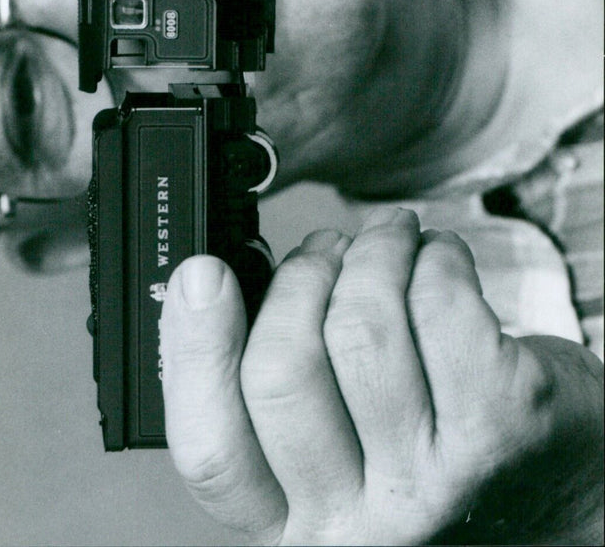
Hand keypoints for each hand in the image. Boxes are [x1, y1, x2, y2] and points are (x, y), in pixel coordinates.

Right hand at [161, 208, 603, 544]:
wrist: (563, 500)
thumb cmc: (441, 460)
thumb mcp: (340, 452)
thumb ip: (280, 393)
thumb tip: (219, 282)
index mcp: (295, 522)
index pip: (213, 449)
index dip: (194, 350)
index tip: (203, 273)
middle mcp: (358, 525)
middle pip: (282, 369)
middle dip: (300, 278)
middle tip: (323, 249)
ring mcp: (432, 483)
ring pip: (362, 326)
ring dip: (373, 252)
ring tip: (389, 239)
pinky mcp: (500, 428)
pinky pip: (440, 302)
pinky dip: (437, 257)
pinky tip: (441, 261)